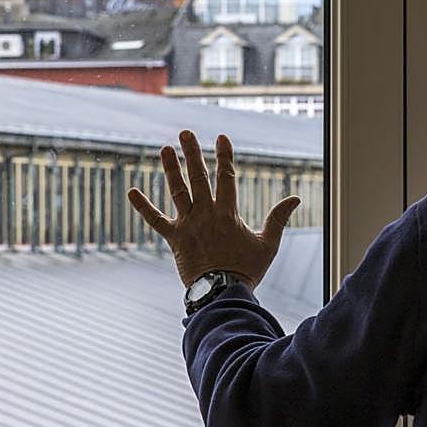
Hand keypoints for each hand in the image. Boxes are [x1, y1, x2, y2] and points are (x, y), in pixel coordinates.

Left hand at [127, 130, 300, 289]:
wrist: (221, 294)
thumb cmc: (247, 271)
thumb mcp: (268, 244)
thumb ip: (278, 218)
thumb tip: (294, 198)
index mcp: (228, 213)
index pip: (227, 177)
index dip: (224, 156)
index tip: (221, 138)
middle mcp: (206, 214)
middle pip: (199, 177)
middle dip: (192, 153)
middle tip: (185, 133)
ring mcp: (188, 225)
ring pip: (178, 192)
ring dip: (171, 170)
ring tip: (164, 149)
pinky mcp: (174, 238)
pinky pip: (156, 220)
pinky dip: (143, 206)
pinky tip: (131, 191)